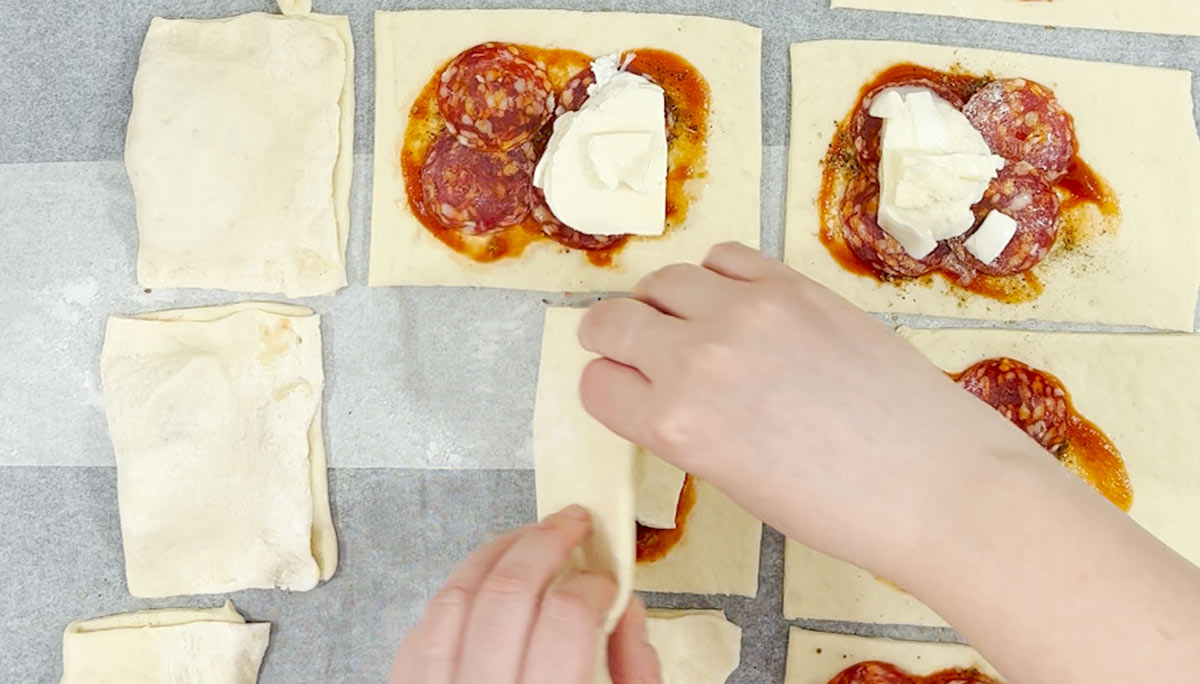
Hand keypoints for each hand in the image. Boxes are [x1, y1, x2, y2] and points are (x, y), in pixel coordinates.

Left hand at [389, 506, 660, 683]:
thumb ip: (634, 671)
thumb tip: (625, 608)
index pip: (566, 618)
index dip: (594, 582)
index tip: (606, 576)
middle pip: (507, 592)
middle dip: (546, 541)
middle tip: (573, 523)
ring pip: (455, 599)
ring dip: (496, 554)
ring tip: (529, 539)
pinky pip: (420, 632)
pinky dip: (455, 595)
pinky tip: (484, 583)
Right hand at [577, 242, 1042, 572]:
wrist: (934, 483)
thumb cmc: (839, 507)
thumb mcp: (735, 481)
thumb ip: (684, 428)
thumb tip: (661, 388)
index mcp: (677, 426)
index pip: (598, 384)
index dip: (605, 387)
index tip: (618, 386)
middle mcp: (698, 360)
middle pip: (613, 321)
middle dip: (608, 335)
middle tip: (621, 342)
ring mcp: (748, 313)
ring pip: (664, 280)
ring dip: (659, 302)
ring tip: (683, 320)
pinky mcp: (794, 285)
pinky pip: (725, 256)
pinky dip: (714, 276)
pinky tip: (731, 299)